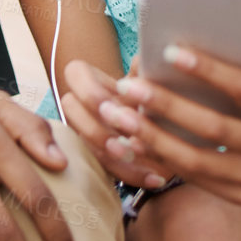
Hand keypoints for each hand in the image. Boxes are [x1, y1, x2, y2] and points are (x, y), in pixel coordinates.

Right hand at [56, 58, 172, 189]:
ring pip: (86, 146)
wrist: (169, 129)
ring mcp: (85, 133)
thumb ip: (146, 76)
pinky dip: (132, 175)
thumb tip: (145, 61)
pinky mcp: (98, 160)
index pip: (76, 73)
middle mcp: (83, 104)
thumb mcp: (154, 85)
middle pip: (71, 109)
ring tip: (139, 160)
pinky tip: (156, 179)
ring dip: (112, 155)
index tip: (111, 105)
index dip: (89, 90)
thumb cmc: (157, 98)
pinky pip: (106, 170)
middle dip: (96, 128)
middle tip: (121, 140)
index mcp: (93, 78)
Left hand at [97, 47, 240, 205]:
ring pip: (197, 162)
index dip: (207, 70)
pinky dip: (162, 160)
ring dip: (152, 138)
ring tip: (118, 116)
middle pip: (213, 129)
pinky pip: (195, 179)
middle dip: (166, 106)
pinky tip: (133, 141)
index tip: (168, 50)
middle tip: (127, 86)